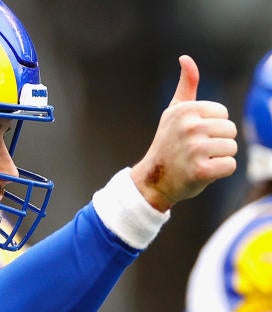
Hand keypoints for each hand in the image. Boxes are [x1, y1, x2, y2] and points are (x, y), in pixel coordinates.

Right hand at [130, 55, 236, 211]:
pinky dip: (219, 172)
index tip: (192, 135)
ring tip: (197, 160)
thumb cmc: (168, 143)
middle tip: (195, 151)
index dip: (212, 126)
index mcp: (185, 110)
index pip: (223, 114)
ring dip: (218, 157)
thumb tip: (186, 58)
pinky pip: (230, 166)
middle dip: (218, 142)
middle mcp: (189, 127)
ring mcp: (195, 149)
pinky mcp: (201, 170)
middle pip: (230, 130)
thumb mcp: (173, 112)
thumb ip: (186, 86)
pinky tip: (201, 172)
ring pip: (231, 148)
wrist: (154, 179)